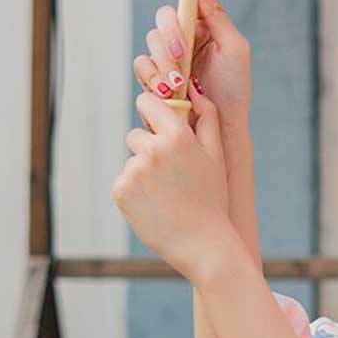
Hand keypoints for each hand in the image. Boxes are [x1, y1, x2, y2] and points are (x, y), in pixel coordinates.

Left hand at [112, 78, 234, 286]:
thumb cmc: (212, 199)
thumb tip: (196, 93)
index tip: (158, 123)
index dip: (152, 112)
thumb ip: (208, 120)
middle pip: (137, 135)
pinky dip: (135, 192)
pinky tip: (155, 205)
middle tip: (172, 176)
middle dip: (150, 149)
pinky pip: (124, 181)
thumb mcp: (217, 157)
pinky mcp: (120, 190)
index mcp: (178, 135)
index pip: (147, 102)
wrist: (203, 243)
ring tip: (166, 195)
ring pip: (132, 161)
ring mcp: (133, 169)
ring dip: (143, 173)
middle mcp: (152, 148)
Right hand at [135, 0, 251, 128]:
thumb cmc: (234, 88)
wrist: (220, 126)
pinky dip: (153, 77)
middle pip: (163, 18)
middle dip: (170, 35)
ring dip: (164, 61)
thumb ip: (218, 16)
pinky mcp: (156, 77)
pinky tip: (169, 91)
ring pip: (150, 42)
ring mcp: (167, 57)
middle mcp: (184, 37)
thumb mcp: (235, 49)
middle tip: (183, 54)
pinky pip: (142, 66)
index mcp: (204, 26)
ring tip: (181, 83)